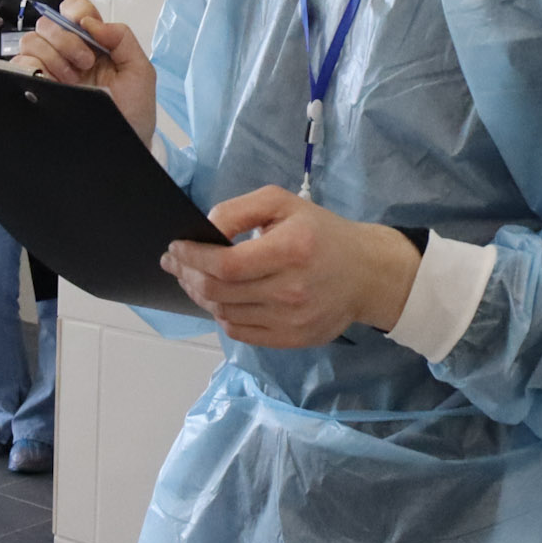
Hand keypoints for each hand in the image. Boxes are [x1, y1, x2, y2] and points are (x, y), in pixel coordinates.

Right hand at [14, 0, 154, 143]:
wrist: (122, 143)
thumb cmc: (132, 111)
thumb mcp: (139, 71)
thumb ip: (122, 38)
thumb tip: (91, 22)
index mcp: (93, 42)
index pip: (74, 11)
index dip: (76, 11)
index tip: (86, 28)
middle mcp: (68, 52)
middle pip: (48, 23)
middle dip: (66, 39)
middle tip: (86, 62)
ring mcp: (51, 69)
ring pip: (32, 41)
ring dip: (53, 56)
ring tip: (72, 79)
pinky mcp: (36, 87)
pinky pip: (20, 65)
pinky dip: (35, 69)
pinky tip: (55, 83)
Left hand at [162, 187, 420, 348]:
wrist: (366, 273)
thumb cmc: (320, 232)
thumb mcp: (281, 203)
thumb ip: (237, 210)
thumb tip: (203, 230)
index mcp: (292, 250)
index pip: (226, 264)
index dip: (192, 257)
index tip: (175, 248)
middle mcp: (292, 290)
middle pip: (219, 291)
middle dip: (187, 275)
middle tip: (175, 263)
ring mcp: (293, 320)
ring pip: (224, 313)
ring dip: (200, 295)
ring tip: (192, 278)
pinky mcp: (294, 339)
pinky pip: (240, 332)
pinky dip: (221, 314)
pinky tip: (219, 298)